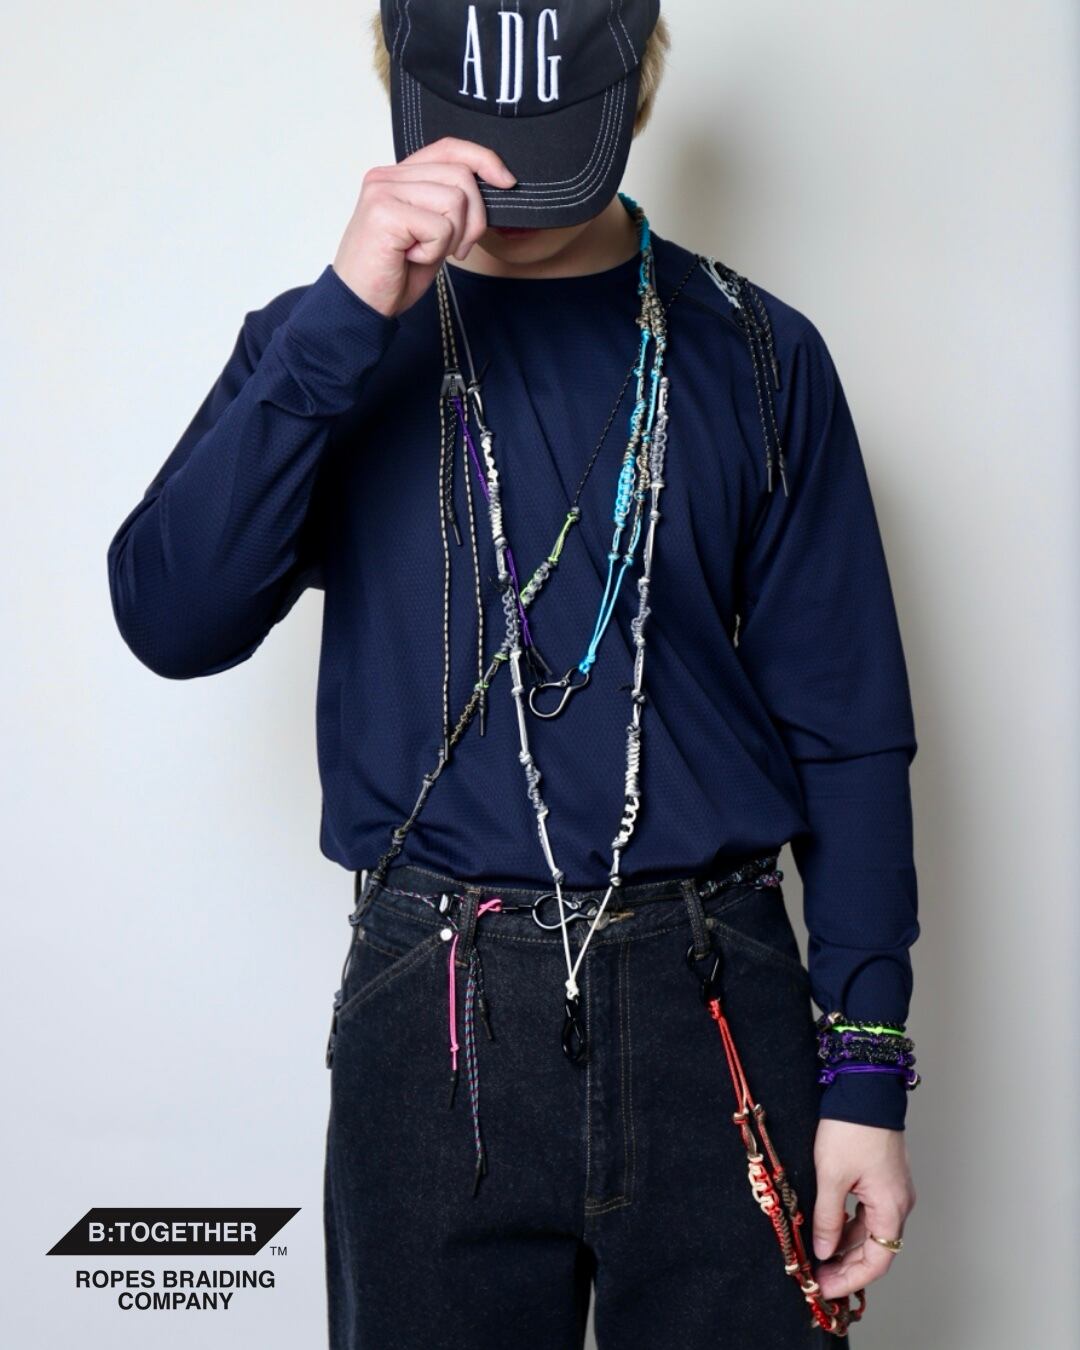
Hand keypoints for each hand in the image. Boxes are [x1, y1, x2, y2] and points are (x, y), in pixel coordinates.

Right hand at [332, 135, 516, 319]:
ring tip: (423, 253)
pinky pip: (440, 227)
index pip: (449, 148)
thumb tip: (495, 185)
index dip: (484, 159)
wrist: (361, 306)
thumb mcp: (433, 233)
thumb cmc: (394, 274)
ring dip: (451, 238)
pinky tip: (410, 258)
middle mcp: (387, 176)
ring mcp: (383, 191)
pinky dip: (434, 251)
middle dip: (474, 219)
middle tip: (454, 250)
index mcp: (398, 176)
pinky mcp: (383, 212)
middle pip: (461, 176)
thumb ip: (452, 205)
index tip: (507, 182)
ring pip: (455, 200)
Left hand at [811, 1118, 916, 1300]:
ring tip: (817, 1254)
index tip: (825, 1287)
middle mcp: (898, 1202)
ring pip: (870, 1231)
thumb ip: (828, 1217)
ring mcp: (892, 1190)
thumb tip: (824, 1251)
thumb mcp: (832, 1175)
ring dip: (846, 1245)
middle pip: (875, 1248)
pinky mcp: (882, 1178)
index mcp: (891, 1206)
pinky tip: (827, 1227)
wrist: (865, 1087)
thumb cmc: (851, 1127)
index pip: (877, 1261)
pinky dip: (849, 1224)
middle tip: (817, 1275)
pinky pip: (868, 1212)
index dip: (851, 1279)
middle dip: (846, 1266)